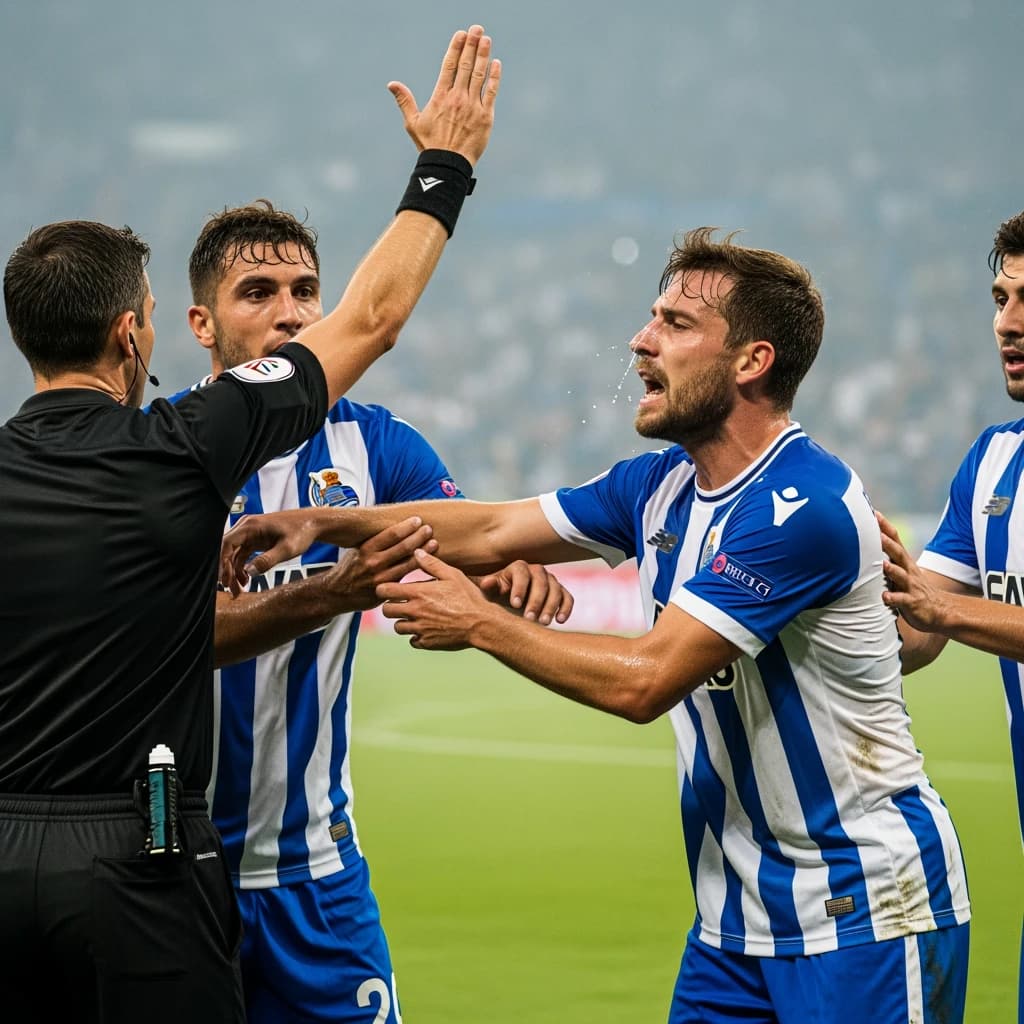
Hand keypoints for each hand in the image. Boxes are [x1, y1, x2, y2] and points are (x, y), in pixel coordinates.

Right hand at [219, 509, 320, 594]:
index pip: (226, 543)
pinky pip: (242, 554)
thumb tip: (250, 572)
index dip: (222, 562)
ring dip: (234, 572)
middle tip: (232, 589)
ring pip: (234, 554)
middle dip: (227, 570)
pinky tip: (246, 580)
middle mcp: (246, 527)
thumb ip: (268, 560)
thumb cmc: (301, 531)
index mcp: (250, 525)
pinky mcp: (255, 539)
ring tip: (238, 590)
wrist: (313, 523)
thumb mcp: (286, 549)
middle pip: (227, 550)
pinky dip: (242, 568)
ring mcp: (250, 533)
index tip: (225, 579)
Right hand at [318, 518, 438, 612]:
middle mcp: (373, 563)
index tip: (418, 519)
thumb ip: (375, 541)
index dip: (406, 526)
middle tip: (429, 529)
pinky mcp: (386, 591)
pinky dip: (418, 570)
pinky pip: (406, 579)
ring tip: (434, 543)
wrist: (336, 593)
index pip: (390, 534)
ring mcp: (380, 579)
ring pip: (407, 564)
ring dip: (423, 553)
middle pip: (402, 547)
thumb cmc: (351, 568)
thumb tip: (394, 525)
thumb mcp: (357, 550)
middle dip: (418, 537)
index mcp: (366, 549)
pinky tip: (429, 564)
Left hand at [377, 549, 495, 650]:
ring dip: (403, 622)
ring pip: (397, 627)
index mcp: (418, 593)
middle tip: (401, 604)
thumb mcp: (452, 575)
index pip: (384, 591)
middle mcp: (415, 611)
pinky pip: (412, 641)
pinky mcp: (427, 643)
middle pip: (386, 611)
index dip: (384, 589)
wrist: (481, 624)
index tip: (390, 589)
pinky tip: (427, 629)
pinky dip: (416, 636)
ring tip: (416, 617)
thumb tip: (417, 552)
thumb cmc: (468, 597)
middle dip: (391, 606)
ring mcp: (420, 629)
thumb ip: (432, 564)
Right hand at [388, 24, 500, 165]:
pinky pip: (491, 93)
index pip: (449, 65)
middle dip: (472, 45)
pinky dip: (494, 78)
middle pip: (465, 65)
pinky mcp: (486, 118)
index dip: (456, 48)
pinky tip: (496, 64)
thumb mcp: (413, 123)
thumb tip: (392, 84)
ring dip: (483, 55)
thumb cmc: (430, 145)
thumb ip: (404, 101)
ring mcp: (472, 107)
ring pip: (479, 75)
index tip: (461, 34)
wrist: (448, 165)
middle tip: (477, 29)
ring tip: (486, 39)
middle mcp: (457, 98)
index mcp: (440, 97)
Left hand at [473, 561, 573, 625]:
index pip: (521, 573)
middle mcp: (537, 571)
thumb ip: (489, 586)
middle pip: (541, 582)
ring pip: (556, 590)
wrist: (510, 601)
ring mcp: (550, 581)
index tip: (515, 605)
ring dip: (551, 606)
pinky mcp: (560, 592)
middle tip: (530, 618)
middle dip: (536, 601)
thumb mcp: (491, 591)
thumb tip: (487, 582)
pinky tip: (559, 621)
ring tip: (543, 623)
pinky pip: (567, 597)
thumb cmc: (498, 594)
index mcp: (518, 568)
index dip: (519, 588)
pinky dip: (566, 608)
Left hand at [877, 511, 944, 632]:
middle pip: (898, 554)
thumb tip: (865, 543)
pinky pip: (902, 600)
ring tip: (883, 564)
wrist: (938, 611)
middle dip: (888, 543)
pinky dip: (893, 598)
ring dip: (892, 570)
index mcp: (903, 561)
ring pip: (901, 576)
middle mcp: (908, 570)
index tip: (873, 512)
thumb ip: (885, 557)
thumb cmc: (911, 588)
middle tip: (877, 533)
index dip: (885, 526)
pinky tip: (885, 597)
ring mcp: (911, 586)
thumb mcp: (899, 570)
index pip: (895, 539)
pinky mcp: (912, 602)